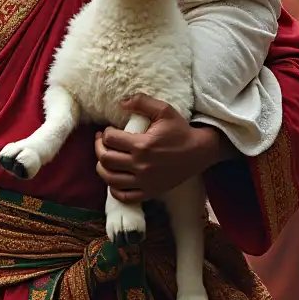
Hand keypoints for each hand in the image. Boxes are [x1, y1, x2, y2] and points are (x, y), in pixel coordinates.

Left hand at [95, 94, 226, 202]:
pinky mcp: (150, 191)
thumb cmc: (180, 130)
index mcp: (143, 145)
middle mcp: (141, 165)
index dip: (105, 133)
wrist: (199, 151)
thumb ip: (142, 102)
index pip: (110, 140)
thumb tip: (121, 103)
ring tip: (105, 158)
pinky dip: (114, 190)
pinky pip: (124, 197)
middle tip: (101, 142)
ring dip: (102, 168)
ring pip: (110, 179)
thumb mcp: (164, 110)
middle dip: (98, 148)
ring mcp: (145, 181)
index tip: (108, 130)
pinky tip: (114, 179)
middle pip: (106, 159)